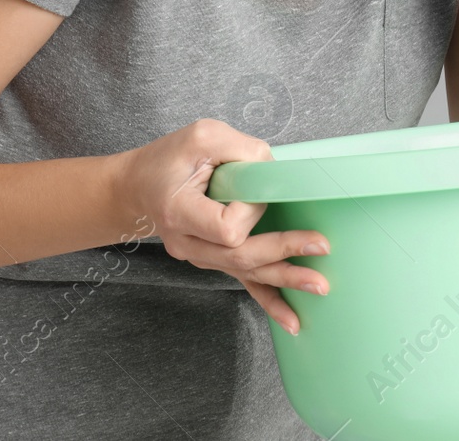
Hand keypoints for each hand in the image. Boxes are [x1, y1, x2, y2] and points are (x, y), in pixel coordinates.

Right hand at [116, 118, 329, 335]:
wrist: (137, 187)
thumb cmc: (168, 159)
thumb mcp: (203, 137)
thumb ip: (241, 151)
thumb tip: (277, 172)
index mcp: (180, 212)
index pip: (225, 227)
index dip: (250, 211)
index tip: (258, 186)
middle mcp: (188, 243)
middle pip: (241, 257)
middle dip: (284, 253)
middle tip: (321, 246)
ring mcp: (201, 256)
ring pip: (246, 273)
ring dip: (285, 280)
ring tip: (320, 287)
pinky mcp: (215, 258)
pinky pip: (244, 281)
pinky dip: (270, 301)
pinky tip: (292, 321)